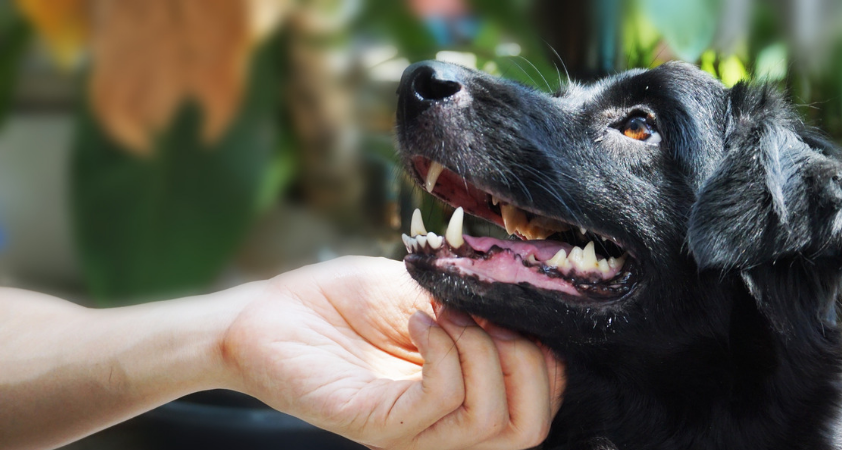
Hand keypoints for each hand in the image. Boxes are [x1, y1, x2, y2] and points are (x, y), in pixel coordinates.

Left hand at [221, 256, 564, 448]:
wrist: (267, 312)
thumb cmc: (344, 303)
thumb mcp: (427, 294)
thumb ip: (476, 305)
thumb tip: (529, 305)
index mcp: (460, 400)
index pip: (536, 409)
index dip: (546, 362)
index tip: (514, 311)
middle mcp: (439, 427)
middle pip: (528, 429)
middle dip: (530, 364)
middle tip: (492, 319)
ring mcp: (407, 431)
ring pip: (488, 421)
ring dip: (482, 350)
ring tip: (445, 313)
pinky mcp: (371, 423)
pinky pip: (437, 402)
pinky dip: (443, 352)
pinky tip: (418, 319)